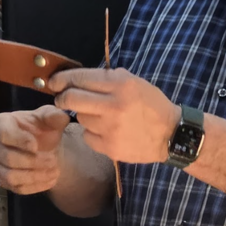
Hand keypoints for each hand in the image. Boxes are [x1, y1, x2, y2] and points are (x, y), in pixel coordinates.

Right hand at [0, 105, 70, 193]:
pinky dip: (36, 186)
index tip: (36, 145)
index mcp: (0, 124)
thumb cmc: (40, 128)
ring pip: (11, 177)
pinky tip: (51, 179)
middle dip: (34, 161)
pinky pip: (17, 189)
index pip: (4, 134)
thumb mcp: (48, 118)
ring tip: (55, 171)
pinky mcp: (4, 181)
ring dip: (35, 176)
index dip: (20, 141)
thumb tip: (61, 116)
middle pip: (9, 158)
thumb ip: (53, 115)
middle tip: (53, 160)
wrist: (43, 146)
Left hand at [48, 67, 179, 163]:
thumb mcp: (135, 82)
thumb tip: (76, 78)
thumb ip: (108, 78)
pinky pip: (87, 136)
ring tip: (101, 117)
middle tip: (62, 99)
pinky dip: (92, 133)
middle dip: (62, 98)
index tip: (53, 82)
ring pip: (80, 118)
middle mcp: (114, 105)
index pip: (80, 78)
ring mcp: (111, 128)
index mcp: (121, 84)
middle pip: (71, 99)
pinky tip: (107, 132)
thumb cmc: (152, 105)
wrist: (172, 135)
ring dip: (85, 116)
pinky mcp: (110, 147)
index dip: (61, 79)